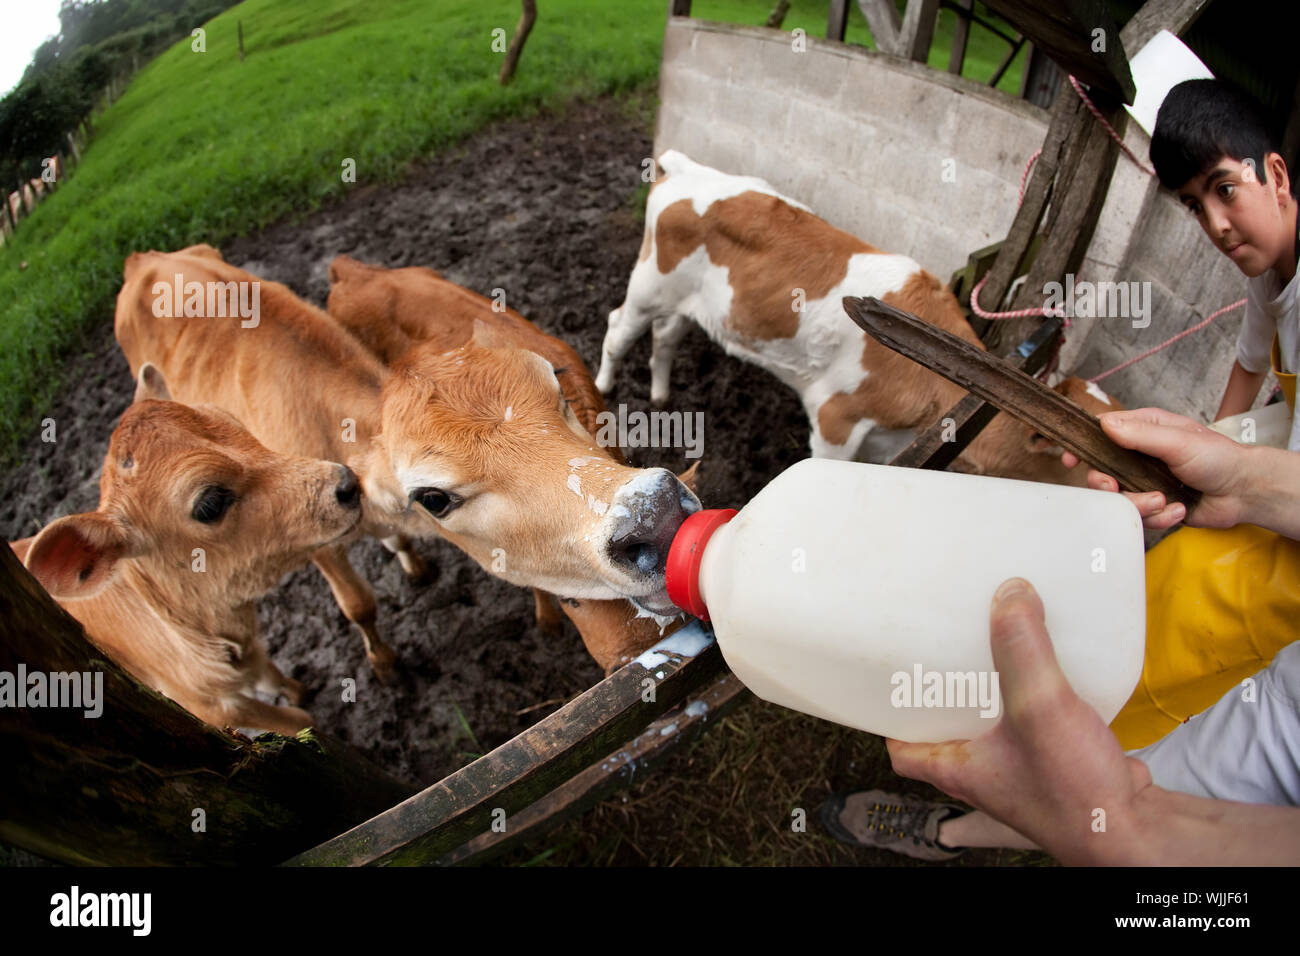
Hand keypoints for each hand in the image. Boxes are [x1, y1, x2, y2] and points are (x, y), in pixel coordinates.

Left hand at [886, 579, 1153, 864]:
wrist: (1136, 834)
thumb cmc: (1074, 791)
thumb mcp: (1038, 706)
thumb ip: (1021, 649)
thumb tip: (1009, 594)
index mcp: (957, 768)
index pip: (902, 751)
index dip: (890, 719)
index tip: (893, 682)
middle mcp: (985, 774)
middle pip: (948, 730)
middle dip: (947, 692)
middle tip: (949, 650)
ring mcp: (1023, 774)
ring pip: (995, 729)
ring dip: (996, 694)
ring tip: (999, 650)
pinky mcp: (1061, 769)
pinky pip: (1039, 730)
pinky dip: (1040, 704)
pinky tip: (1054, 673)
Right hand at [1060, 407, 1252, 529]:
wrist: (1244, 492)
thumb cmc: (1219, 458)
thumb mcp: (1178, 441)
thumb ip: (1140, 435)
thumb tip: (1105, 425)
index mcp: (1143, 430)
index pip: (1101, 433)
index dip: (1083, 446)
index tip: (1071, 459)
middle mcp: (1139, 455)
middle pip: (1102, 472)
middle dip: (1110, 486)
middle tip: (1116, 488)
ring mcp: (1145, 480)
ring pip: (1119, 499)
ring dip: (1139, 504)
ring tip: (1164, 502)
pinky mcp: (1154, 504)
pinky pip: (1140, 516)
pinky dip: (1159, 517)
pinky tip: (1178, 510)